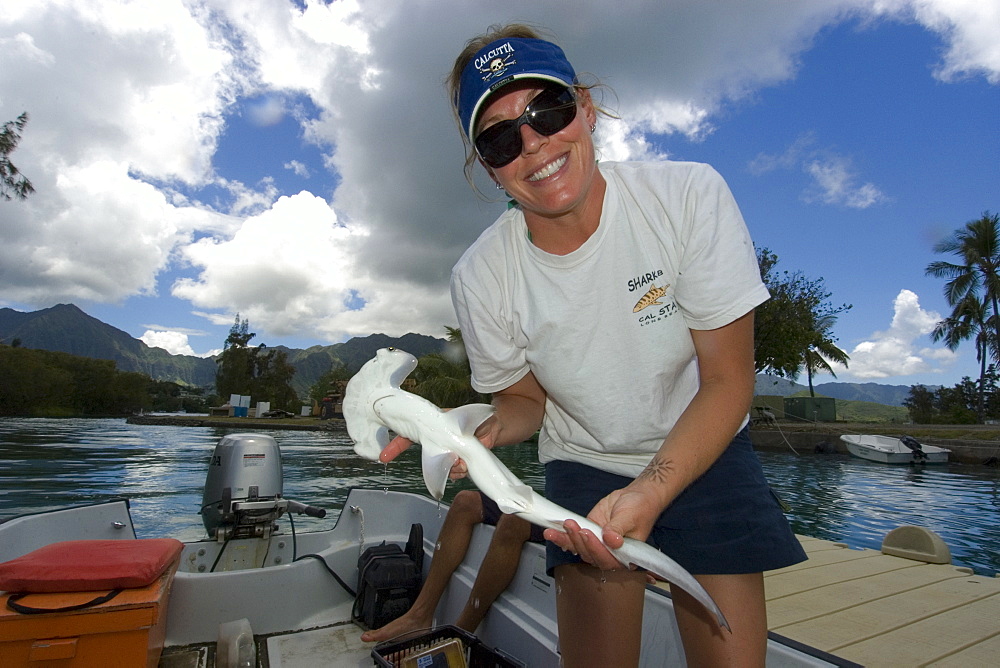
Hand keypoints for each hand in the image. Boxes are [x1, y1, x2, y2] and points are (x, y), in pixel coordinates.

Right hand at [377, 412, 500, 478]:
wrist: (498, 426)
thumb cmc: (480, 418)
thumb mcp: (466, 418)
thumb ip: (457, 431)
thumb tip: (455, 451)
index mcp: (435, 426)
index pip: (411, 435)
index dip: (396, 446)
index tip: (384, 457)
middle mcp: (440, 441)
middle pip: (425, 455)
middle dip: (431, 464)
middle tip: (450, 460)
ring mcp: (450, 452)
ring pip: (440, 467)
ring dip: (450, 467)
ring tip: (462, 460)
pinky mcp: (460, 462)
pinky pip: (452, 473)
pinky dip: (458, 471)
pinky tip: (466, 465)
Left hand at [544, 484, 662, 572]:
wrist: (635, 496)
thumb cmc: (640, 508)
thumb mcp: (631, 517)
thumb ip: (619, 529)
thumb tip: (611, 540)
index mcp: (624, 556)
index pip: (607, 559)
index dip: (595, 549)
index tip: (587, 534)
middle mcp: (609, 554)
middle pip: (589, 555)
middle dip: (578, 541)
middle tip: (571, 526)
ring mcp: (597, 544)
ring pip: (579, 548)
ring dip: (566, 539)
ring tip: (556, 530)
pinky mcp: (588, 534)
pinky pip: (575, 537)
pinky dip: (563, 536)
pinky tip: (553, 533)